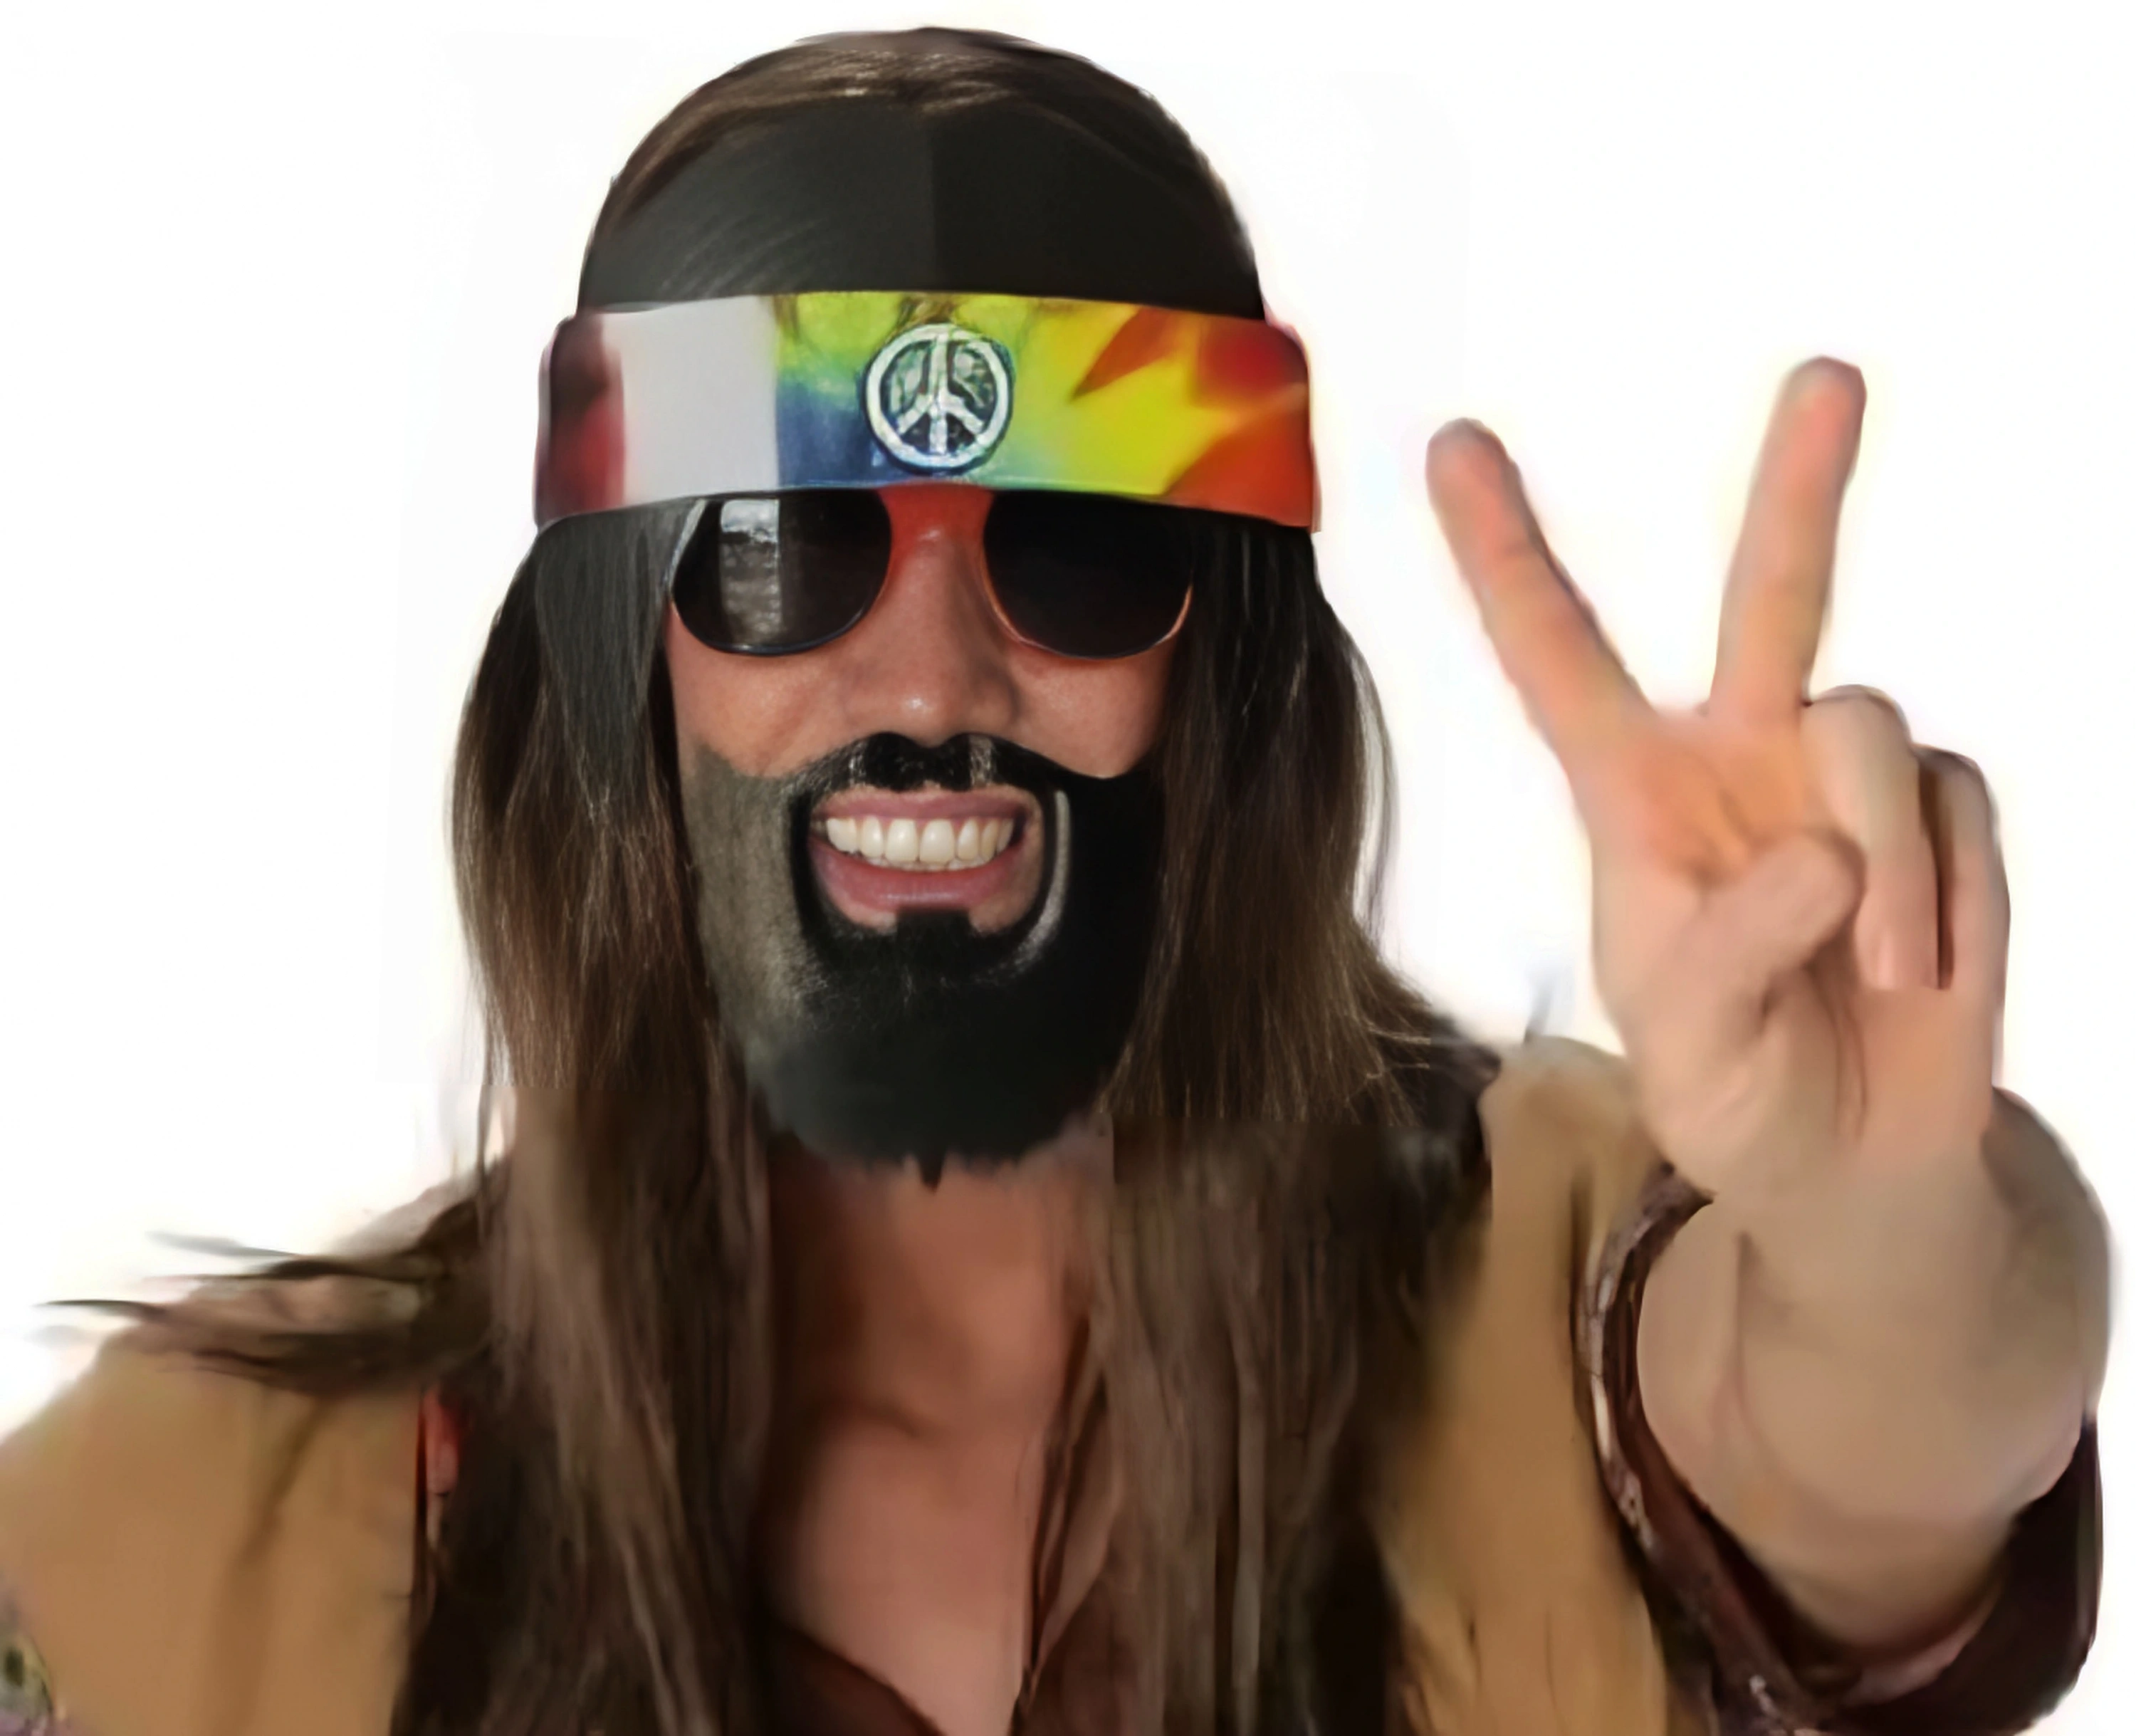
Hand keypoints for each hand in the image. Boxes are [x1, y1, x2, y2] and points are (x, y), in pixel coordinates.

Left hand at [1426, 361, 2005, 1201]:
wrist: (1858, 1162)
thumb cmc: (1738, 1091)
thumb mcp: (1688, 1046)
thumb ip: (1729, 951)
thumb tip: (1821, 850)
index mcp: (1635, 797)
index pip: (1556, 657)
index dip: (1504, 553)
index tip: (1450, 445)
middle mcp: (1742, 758)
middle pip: (1767, 596)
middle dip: (1798, 487)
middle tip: (1826, 376)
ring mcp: (1848, 781)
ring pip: (1867, 726)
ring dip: (1880, 860)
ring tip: (1873, 974)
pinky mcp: (1946, 816)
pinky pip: (1955, 810)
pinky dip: (1944, 899)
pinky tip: (1918, 975)